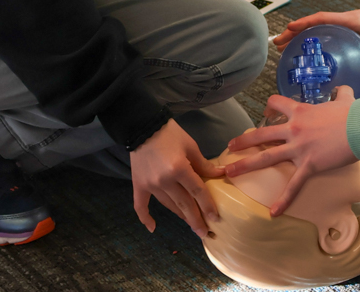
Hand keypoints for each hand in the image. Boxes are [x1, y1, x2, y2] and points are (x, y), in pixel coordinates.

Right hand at [130, 119, 226, 238]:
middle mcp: (165, 180)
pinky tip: (153, 228)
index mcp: (179, 169)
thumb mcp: (191, 146)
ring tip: (190, 225)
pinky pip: (140, 205)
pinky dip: (145, 218)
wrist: (143, 126)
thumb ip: (204, 164)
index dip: (208, 206)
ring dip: (180, 216)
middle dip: (196, 220)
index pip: (197, 192)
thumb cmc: (170, 133)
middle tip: (205, 233)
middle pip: (184, 204)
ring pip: (169, 206)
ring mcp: (151, 185)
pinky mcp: (139, 185)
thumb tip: (220, 175)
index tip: (215, 218)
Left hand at [224, 87, 357, 214]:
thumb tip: (344, 88)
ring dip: (245, 164)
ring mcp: (299, 148)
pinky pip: (293, 185)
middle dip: (244, 140)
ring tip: (229, 171)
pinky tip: (273, 213)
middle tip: (231, 146)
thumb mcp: (346, 100)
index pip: (276, 103)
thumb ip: (342, 93)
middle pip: (261, 134)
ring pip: (266, 157)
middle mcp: (294, 129)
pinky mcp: (309, 165)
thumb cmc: (354, 114)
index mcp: (301, 111)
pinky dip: (283, 200)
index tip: (266, 112)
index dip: (269, 107)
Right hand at [272, 0, 359, 76]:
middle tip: (277, 43)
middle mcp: (343, 20)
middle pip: (312, 23)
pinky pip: (323, 30)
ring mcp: (343, 23)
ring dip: (299, 34)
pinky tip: (305, 47)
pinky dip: (310, 35)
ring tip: (283, 45)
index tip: (289, 28)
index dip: (305, 23)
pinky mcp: (346, 27)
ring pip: (315, 26)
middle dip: (293, 32)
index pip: (322, 18)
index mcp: (349, 20)